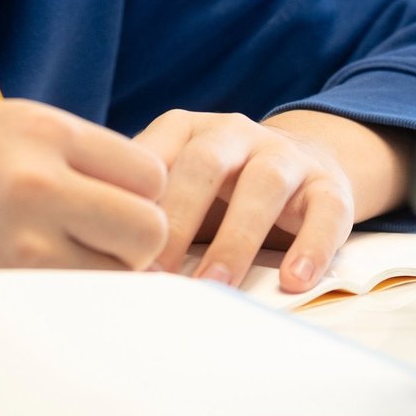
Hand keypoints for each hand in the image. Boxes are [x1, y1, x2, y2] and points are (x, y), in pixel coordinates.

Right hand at [0, 99, 170, 343]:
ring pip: (120, 272)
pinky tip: (32, 288)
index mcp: (36, 126)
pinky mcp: (5, 286)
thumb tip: (144, 186)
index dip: (136, 196)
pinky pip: (78, 303)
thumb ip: (65, 150)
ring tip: (54, 266)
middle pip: (148, 223)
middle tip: (92, 247)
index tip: (107, 211)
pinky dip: (70, 303)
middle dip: (132, 243)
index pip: (145, 169)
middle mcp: (35, 173)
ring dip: (101, 277)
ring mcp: (21, 235)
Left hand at [133, 109, 415, 294]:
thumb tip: (86, 254)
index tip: (112, 248)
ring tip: (218, 286)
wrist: (301, 162)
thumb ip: (140, 206)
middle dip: (178, 219)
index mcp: (186, 129)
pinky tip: (294, 281)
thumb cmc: (216, 188)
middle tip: (157, 273)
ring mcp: (285, 155)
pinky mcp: (329, 185)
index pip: (154, 155)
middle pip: (204, 165)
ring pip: (264, 185)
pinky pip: (325, 211)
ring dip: (238, 238)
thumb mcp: (176, 182)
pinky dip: (312, 246)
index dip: (134, 201)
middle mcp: (235, 132)